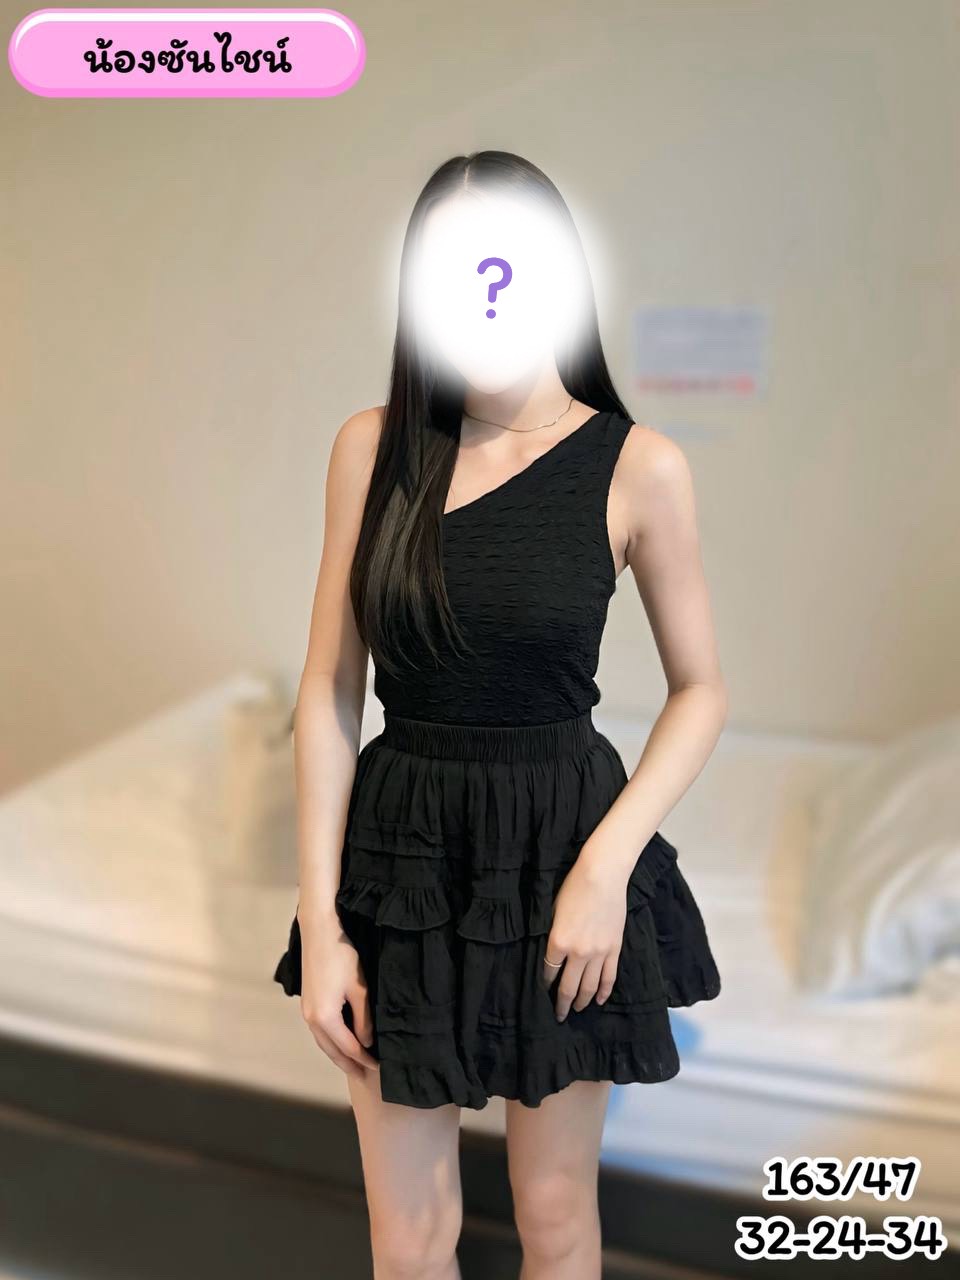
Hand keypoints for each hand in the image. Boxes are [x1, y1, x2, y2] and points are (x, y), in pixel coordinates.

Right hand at [298, 907, 379, 1077]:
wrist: (319, 933)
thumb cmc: (342, 957)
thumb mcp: (360, 989)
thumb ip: (364, 1019)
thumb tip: (366, 1042)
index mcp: (325, 1018)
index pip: (349, 1048)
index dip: (365, 1060)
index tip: (380, 1067)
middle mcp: (312, 1020)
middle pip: (333, 1051)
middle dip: (350, 1065)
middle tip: (366, 1077)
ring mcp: (307, 1012)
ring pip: (324, 1043)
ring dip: (339, 1055)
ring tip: (354, 1065)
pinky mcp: (308, 1003)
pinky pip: (320, 1032)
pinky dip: (332, 1042)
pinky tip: (341, 1041)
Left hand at [542, 851, 628, 1019]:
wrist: (603, 875)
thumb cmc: (573, 888)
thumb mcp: (554, 912)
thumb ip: (553, 936)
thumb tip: (551, 954)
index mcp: (558, 942)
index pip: (548, 972)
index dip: (545, 985)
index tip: (543, 992)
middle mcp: (578, 953)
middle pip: (569, 987)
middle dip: (563, 1004)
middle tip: (559, 1015)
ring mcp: (599, 953)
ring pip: (589, 986)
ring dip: (582, 1001)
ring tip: (577, 1010)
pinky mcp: (614, 949)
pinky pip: (608, 977)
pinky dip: (603, 991)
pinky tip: (598, 1000)